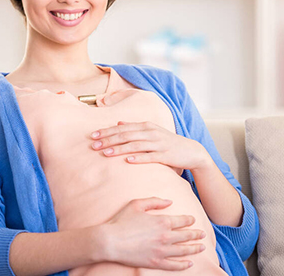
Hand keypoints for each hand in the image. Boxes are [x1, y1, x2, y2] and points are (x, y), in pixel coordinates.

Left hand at [90, 121, 210, 171]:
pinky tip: (127, 161)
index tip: (93, 135)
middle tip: (94, 145)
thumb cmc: (168, 142)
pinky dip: (138, 158)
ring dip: (119, 149)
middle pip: (126, 135)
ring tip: (105, 153)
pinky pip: (150, 157)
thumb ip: (135, 127)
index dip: (107, 131)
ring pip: (135, 145)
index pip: (123, 127)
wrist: (191, 151)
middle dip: (109, 140)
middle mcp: (151, 133)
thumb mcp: (152, 131)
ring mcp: (159, 144)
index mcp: (147, 126)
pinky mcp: (165, 155)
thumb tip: (118, 122)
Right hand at [98, 197, 206, 269]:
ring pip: (183, 251)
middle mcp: (166, 236)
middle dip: (196, 234)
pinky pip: (173, 265)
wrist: (109, 241)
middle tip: (202, 234)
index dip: (189, 220)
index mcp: (163, 221)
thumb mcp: (138, 204)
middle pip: (186, 236)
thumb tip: (169, 201)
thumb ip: (155, 201)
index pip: (183, 221)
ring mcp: (161, 251)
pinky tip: (189, 263)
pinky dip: (183, 264)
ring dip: (194, 248)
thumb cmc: (122, 221)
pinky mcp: (155, 262)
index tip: (192, 220)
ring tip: (202, 247)